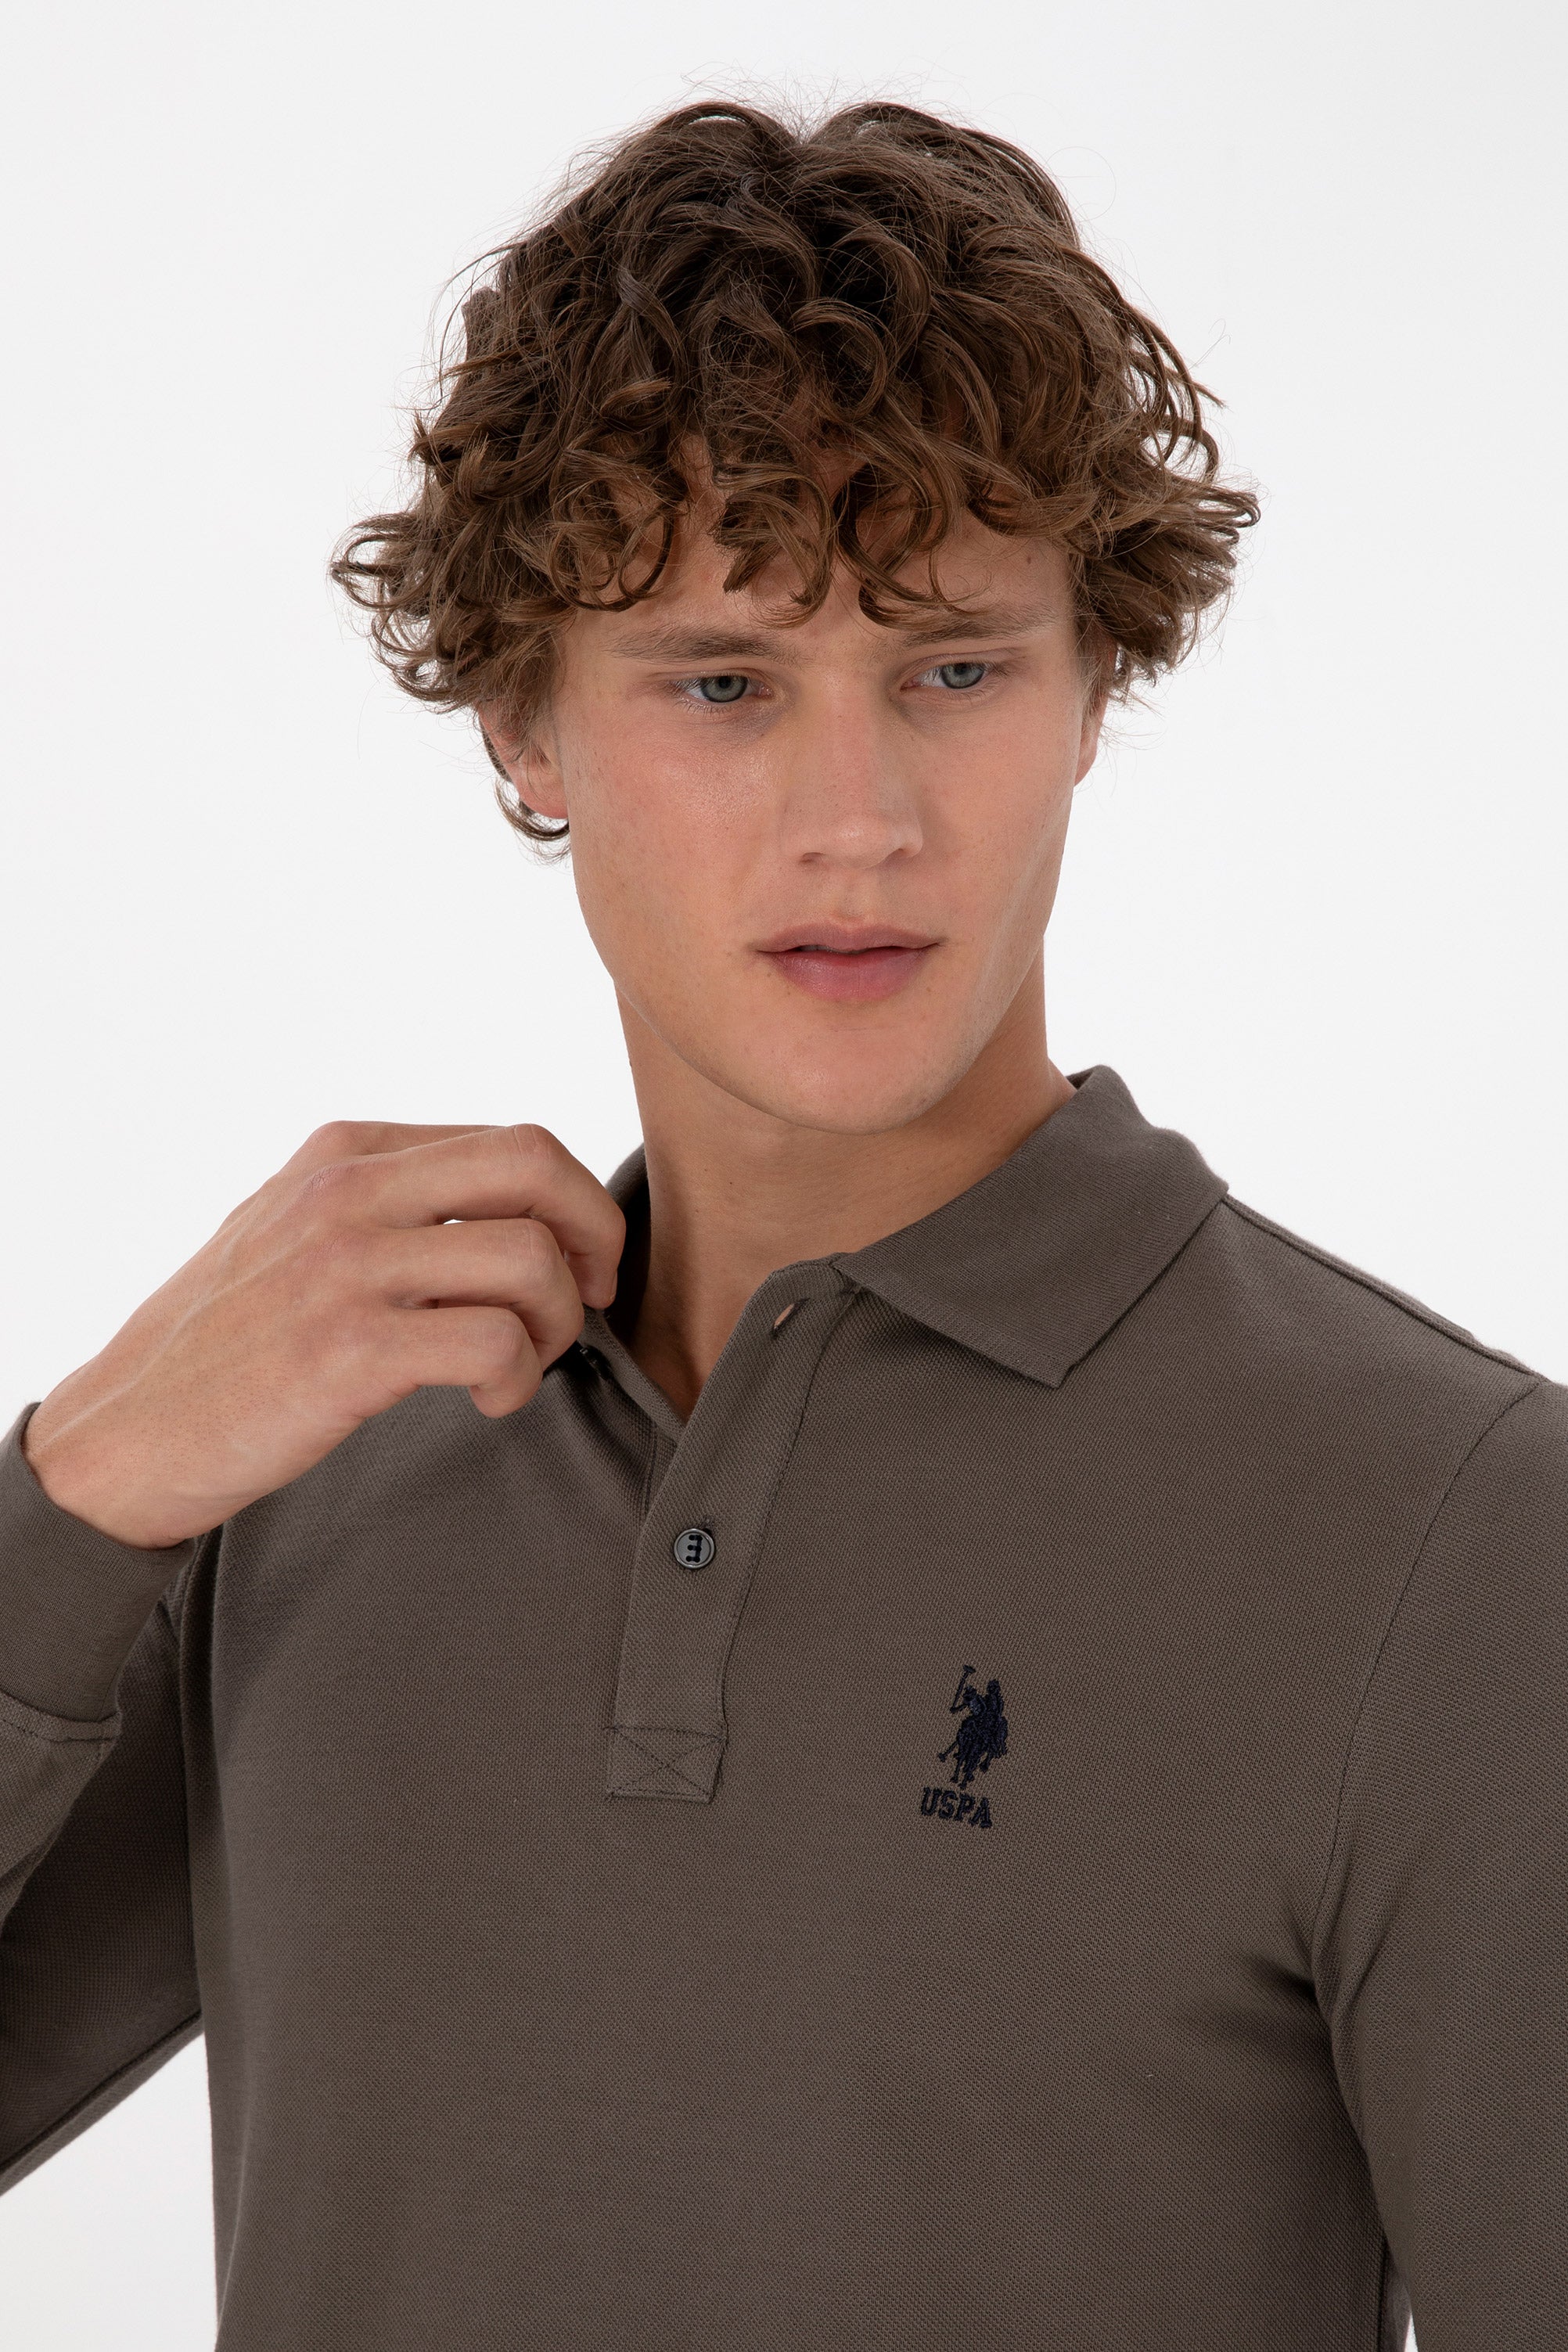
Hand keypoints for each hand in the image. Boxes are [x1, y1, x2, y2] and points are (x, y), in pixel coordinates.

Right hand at [21, 1122, 624, 1549]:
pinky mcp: (345, 1348)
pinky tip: (489, 1400)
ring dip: (558, 1323)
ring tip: (524, 1364)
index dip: (577, 1204)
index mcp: (345, 1151)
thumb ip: (393, 1201)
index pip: (514, 1140)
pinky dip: (517, 1379)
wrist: (129, 1430)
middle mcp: (346, 1190)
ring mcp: (344, 1266)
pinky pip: (493, 1342)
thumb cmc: (231, 1341)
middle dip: (597, 1236)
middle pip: (537, 1166)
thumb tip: (523, 1208)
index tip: (583, 1264)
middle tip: (591, 1301)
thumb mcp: (299, 1227)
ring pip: (529, 1257)